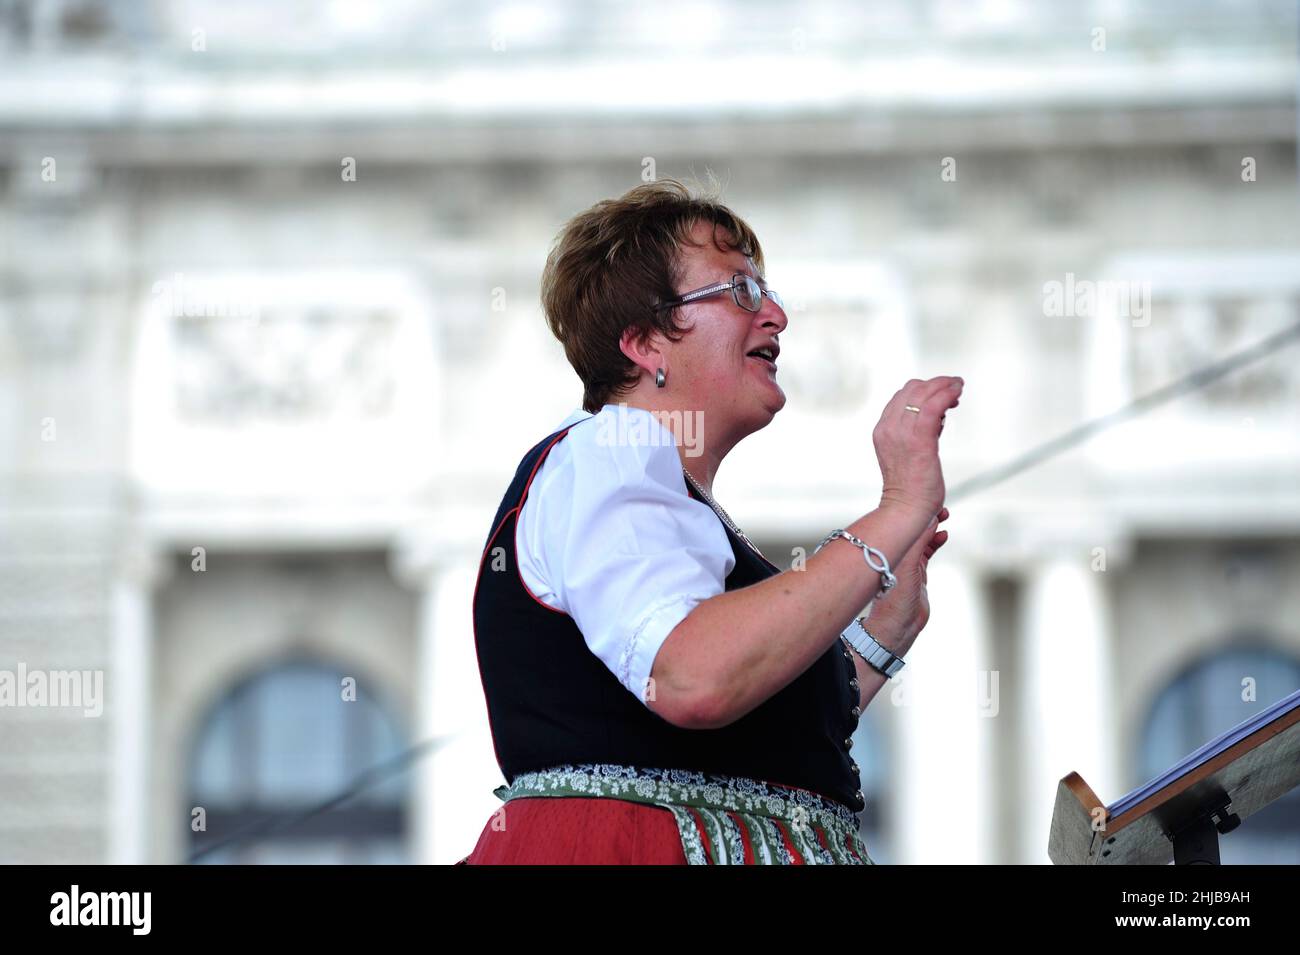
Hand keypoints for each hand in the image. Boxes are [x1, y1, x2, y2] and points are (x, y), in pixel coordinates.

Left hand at [864, 506, 950, 655]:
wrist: (897, 627)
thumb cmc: (896, 599)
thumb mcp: (909, 567)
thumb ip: (918, 544)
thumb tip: (927, 519)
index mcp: (892, 550)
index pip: (906, 524)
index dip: (919, 512)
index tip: (931, 501)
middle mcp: (898, 554)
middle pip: (913, 528)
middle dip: (926, 517)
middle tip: (942, 507)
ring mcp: (908, 563)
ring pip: (922, 538)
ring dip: (933, 528)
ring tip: (945, 517)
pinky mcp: (917, 574)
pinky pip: (928, 552)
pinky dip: (936, 543)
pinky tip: (944, 536)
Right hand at [873, 376, 961, 520]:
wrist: (906, 508)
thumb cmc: (911, 487)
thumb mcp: (907, 453)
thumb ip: (917, 433)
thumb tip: (938, 418)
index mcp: (882, 429)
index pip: (901, 395)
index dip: (924, 389)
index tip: (943, 394)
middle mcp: (888, 426)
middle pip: (912, 388)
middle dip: (936, 383)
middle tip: (955, 387)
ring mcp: (902, 432)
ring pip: (924, 392)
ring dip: (945, 385)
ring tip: (959, 387)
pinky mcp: (920, 439)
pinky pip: (934, 405)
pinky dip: (947, 394)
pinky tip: (957, 394)